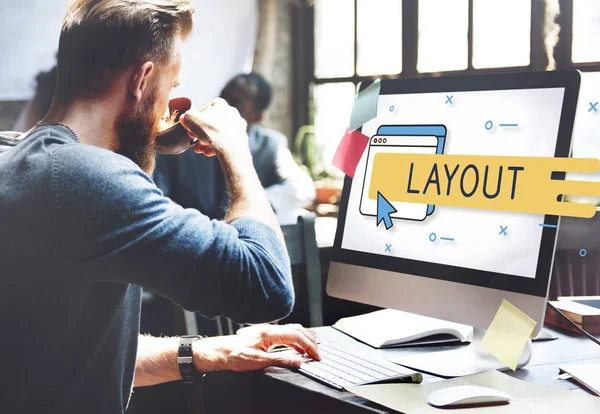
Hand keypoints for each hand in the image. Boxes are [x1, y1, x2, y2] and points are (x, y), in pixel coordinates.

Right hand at [179, 98, 248, 157]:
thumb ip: (186, 116)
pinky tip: (209, 153)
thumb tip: (185, 118)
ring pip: (218, 133)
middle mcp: (232, 112)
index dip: (194, 120)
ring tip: (200, 149)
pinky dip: (217, 147)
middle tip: (194, 141)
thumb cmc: (211, 130)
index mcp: (220, 104)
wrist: (230, 147)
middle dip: (200, 134)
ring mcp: (238, 125)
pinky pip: (226, 142)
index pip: (203, 110)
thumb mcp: (190, 119)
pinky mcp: (241, 138)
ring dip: (207, 142)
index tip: (189, 129)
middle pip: (211, 123)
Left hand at [193, 324, 319, 372]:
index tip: (316, 356)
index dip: (309, 346)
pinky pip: (285, 334)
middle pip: (297, 329)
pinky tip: (296, 348)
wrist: (218, 352)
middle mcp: (269, 329)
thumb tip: (298, 360)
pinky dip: (295, 340)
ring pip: (291, 330)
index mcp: (269, 333)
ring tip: (311, 350)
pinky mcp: (264, 335)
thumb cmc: (234, 355)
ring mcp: (267, 331)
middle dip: (310, 341)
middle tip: (318, 353)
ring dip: (303, 339)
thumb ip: (280, 360)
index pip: (297, 335)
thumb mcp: (258, 362)